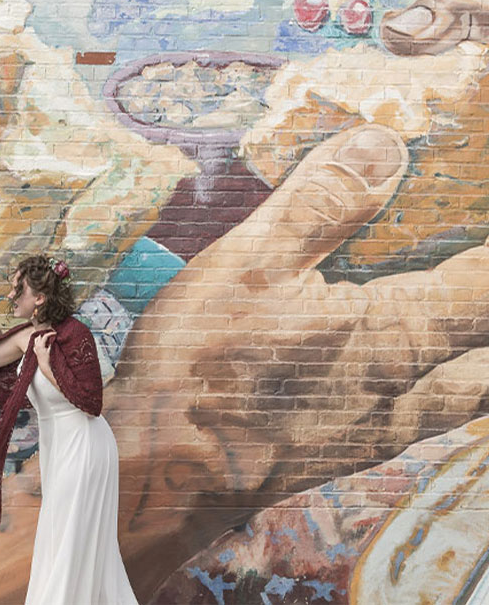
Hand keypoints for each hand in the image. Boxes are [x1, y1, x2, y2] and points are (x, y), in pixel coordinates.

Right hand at [0, 0, 488, 602]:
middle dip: (481, 308)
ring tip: (448, 319)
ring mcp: (380, 429)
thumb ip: (320, 205)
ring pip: (467, 392)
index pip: (485, 286)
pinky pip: (420, 414)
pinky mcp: (349, 451)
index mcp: (390, 332)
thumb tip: (385, 145)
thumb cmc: (197, 364)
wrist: (159, 471)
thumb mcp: (246, 264)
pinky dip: (433, 383)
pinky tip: (392, 368)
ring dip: (471, 354)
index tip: (477, 213)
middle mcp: (403, 389)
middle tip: (463, 273)